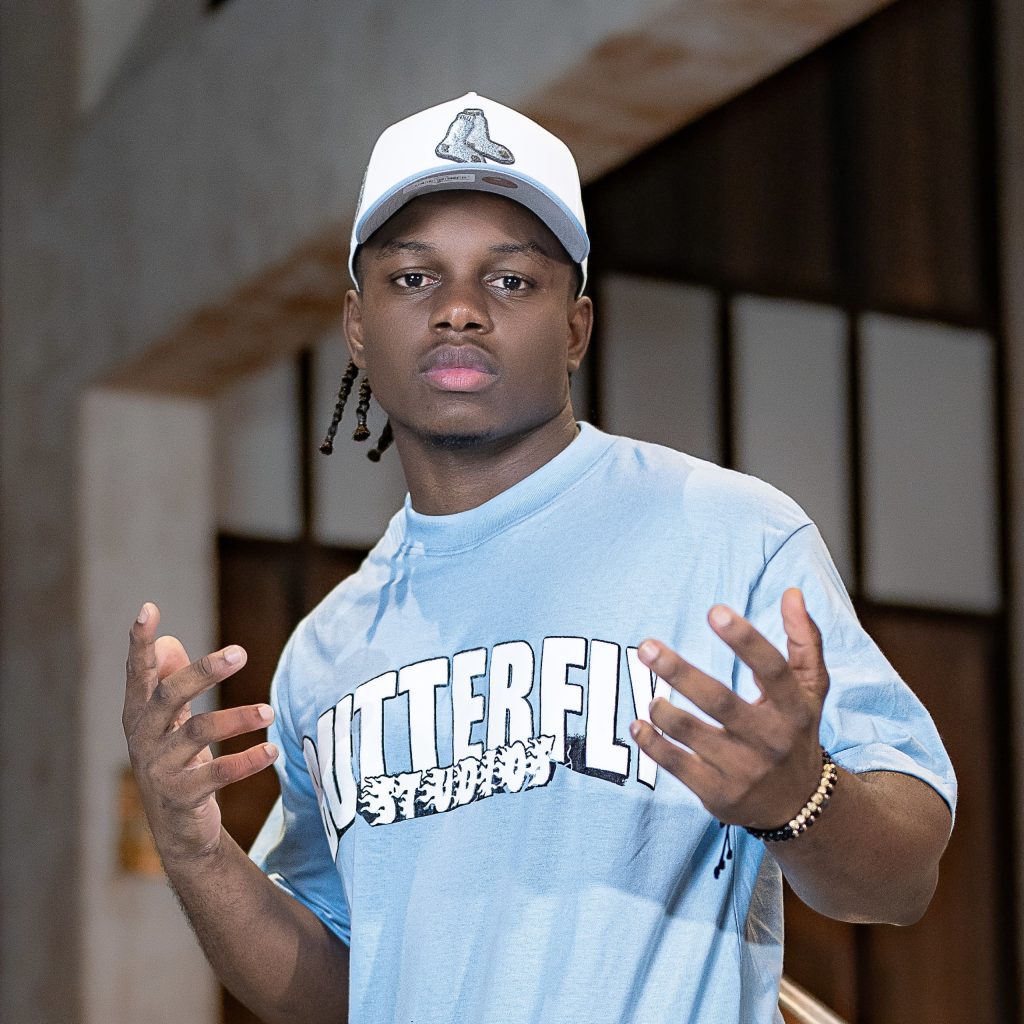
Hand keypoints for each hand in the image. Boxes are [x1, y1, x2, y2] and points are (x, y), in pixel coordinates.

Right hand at [122, 602, 278, 865]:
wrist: (178, 830)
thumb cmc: (176, 762)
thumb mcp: (169, 723)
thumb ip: (169, 682)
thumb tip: (170, 641)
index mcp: (140, 714)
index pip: (138, 672)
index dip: (141, 641)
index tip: (148, 608)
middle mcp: (144, 738)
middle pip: (170, 696)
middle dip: (203, 672)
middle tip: (241, 652)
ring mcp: (160, 769)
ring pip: (197, 734)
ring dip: (237, 718)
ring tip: (270, 711)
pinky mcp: (182, 797)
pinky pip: (216, 775)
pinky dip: (246, 761)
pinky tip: (272, 751)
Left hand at [630, 588, 827, 828]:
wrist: (799, 806)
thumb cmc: (796, 731)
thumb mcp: (811, 689)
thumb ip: (805, 640)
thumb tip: (791, 592)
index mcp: (794, 708)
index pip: (771, 668)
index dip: (745, 639)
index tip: (714, 611)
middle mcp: (770, 739)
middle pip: (720, 701)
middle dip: (680, 673)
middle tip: (646, 646)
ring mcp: (744, 770)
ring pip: (693, 735)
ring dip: (664, 713)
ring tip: (652, 697)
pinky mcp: (719, 794)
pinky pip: (678, 767)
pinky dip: (653, 745)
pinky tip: (638, 725)